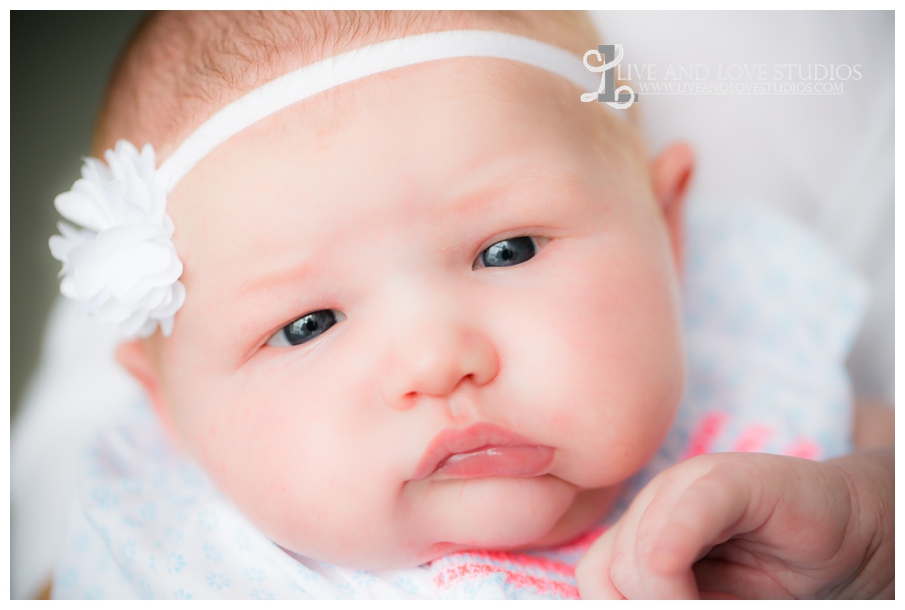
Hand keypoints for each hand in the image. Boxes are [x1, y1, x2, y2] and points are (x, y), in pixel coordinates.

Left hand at [575, 449, 892, 598]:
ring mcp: (688, 484)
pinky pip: (690, 510)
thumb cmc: (779, 579)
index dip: (618, 608)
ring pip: (642, 552)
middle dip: (649, 607)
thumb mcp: (707, 600)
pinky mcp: (729, 479)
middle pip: (615, 569)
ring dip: (670, 597)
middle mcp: (655, 502)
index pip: (597, 574)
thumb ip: (664, 598)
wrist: (851, 540)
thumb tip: (624, 608)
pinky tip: (677, 567)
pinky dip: (676, 545)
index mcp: (642, 530)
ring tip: (715, 605)